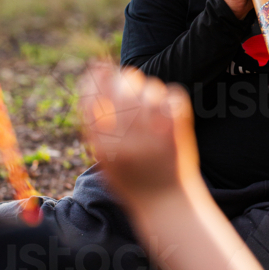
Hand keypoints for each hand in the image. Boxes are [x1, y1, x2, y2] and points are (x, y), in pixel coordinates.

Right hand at [81, 64, 200, 204]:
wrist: (165, 203)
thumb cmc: (131, 181)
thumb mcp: (104, 159)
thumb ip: (96, 127)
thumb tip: (91, 85)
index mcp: (103, 144)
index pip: (93, 98)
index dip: (95, 77)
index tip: (98, 66)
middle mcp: (127, 136)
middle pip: (122, 85)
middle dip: (123, 79)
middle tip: (126, 83)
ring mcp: (154, 132)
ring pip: (149, 87)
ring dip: (147, 91)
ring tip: (148, 107)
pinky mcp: (177, 131)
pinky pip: (172, 95)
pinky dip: (169, 99)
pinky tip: (165, 111)